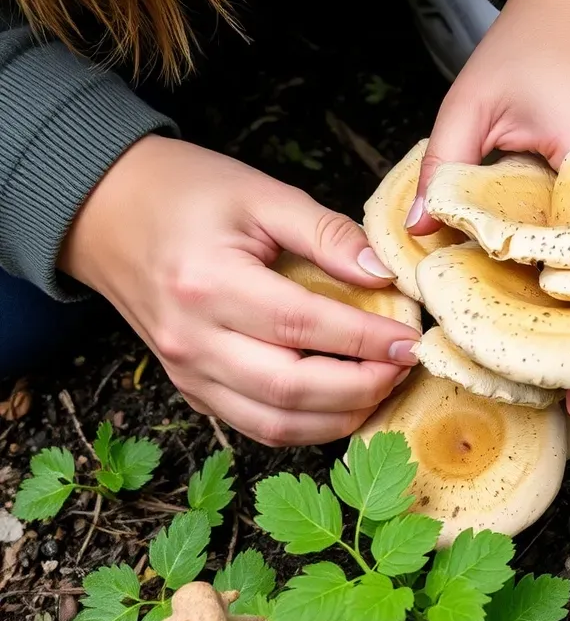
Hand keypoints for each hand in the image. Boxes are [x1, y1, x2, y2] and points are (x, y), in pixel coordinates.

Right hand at [60, 135, 420, 445]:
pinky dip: (307, 427)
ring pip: (274, 424)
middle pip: (290, 389)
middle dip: (361, 387)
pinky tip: (345, 404)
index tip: (409, 338)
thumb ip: (326, 233)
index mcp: (208, 284)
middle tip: (404, 366)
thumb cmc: (187, 194)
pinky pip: (255, 426)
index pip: (302, 325)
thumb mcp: (261, 194)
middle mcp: (191, 340)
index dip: (364, 339)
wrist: (108, 213)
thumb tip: (384, 275)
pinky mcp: (189, 389)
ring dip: (340, 417)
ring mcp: (186, 373)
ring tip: (384, 387)